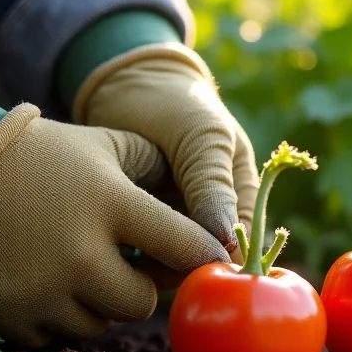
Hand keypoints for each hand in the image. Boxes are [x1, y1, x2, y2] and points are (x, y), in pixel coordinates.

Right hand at [0, 105, 228, 345]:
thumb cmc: (47, 155)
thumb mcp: (111, 145)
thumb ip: (164, 171)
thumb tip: (212, 214)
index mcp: (112, 205)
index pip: (186, 248)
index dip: (204, 256)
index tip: (211, 260)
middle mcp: (79, 253)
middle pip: (144, 303)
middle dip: (142, 285)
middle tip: (125, 261)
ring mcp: (41, 288)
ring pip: (102, 324)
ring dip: (100, 302)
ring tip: (80, 263)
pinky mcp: (9, 313)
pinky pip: (58, 336)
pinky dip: (60, 314)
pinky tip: (48, 277)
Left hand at [74, 45, 257, 257]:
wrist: (126, 83)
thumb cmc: (176, 103)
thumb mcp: (202, 138)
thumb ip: (213, 186)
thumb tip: (226, 240)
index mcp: (241, 196)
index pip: (241, 244)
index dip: (220, 261)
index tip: (190, 267)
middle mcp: (211, 216)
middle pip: (204, 259)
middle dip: (181, 265)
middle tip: (148, 259)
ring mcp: (175, 222)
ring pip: (171, 261)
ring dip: (152, 262)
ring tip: (126, 249)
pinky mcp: (142, 225)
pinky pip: (141, 252)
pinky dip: (129, 253)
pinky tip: (111, 246)